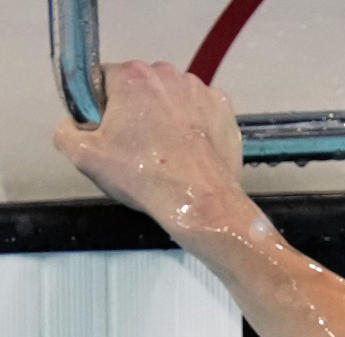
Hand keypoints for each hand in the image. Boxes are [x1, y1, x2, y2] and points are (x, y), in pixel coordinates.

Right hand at [54, 61, 244, 229]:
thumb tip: (72, 124)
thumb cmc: (144, 177)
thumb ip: (66, 131)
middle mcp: (168, 74)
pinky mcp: (223, 109)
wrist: (200, 200)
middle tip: (136, 146)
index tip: (107, 131)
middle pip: (139, 87)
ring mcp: (201, 90)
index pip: (102, 80)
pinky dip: (193, 124)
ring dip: (165, 116)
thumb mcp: (84, 157)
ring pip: (171, 98)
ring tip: (165, 151)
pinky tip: (188, 149)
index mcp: (132, 76)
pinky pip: (199, 110)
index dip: (100, 106)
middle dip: (134, 110)